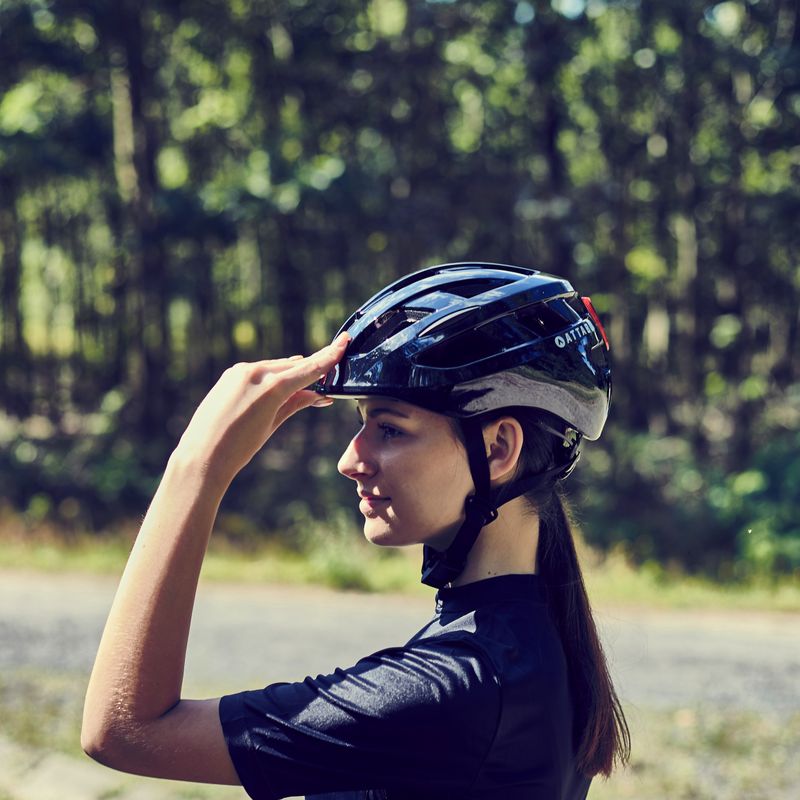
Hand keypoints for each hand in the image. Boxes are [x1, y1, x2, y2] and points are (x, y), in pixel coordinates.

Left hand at [175, 333, 348, 487]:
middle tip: (331, 372)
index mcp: (272, 387)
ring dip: (292, 374)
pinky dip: (273, 376)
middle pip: (295, 365)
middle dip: (312, 370)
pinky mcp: (231, 374)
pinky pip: (260, 370)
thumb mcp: (273, 424)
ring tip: (304, 389)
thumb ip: (296, 403)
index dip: (330, 356)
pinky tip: (278, 389)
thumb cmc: (239, 447)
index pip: (310, 368)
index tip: (344, 341)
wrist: (202, 455)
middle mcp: (257, 372)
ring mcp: (241, 371)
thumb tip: (318, 394)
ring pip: (277, 367)